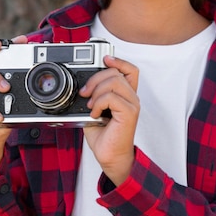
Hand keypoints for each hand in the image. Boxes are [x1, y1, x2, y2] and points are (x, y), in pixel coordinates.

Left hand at [81, 55, 139, 185]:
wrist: (110, 156)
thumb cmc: (104, 136)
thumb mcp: (94, 110)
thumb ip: (94, 95)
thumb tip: (82, 86)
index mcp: (126, 95)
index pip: (130, 69)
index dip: (118, 60)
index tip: (104, 59)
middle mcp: (132, 98)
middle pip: (116, 72)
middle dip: (95, 78)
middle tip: (85, 93)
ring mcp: (132, 104)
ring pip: (114, 81)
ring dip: (96, 91)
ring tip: (91, 106)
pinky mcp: (129, 113)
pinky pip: (111, 97)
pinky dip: (98, 103)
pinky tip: (95, 114)